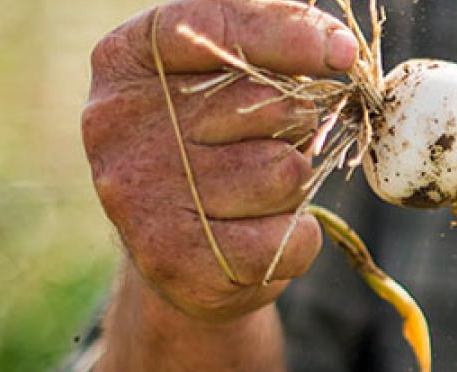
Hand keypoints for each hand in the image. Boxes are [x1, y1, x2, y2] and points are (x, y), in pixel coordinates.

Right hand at [83, 0, 358, 320]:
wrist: (178, 251)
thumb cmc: (215, 145)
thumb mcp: (227, 77)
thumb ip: (271, 41)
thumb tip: (340, 49)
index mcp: (125, 60)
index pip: (209, 27)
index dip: (282, 34)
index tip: (338, 52)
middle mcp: (115, 124)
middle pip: (268, 106)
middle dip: (292, 128)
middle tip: (260, 147)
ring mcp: (136, 195)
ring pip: (283, 174)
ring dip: (292, 187)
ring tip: (253, 194)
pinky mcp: (170, 259)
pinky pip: (286, 240)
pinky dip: (296, 240)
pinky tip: (257, 237)